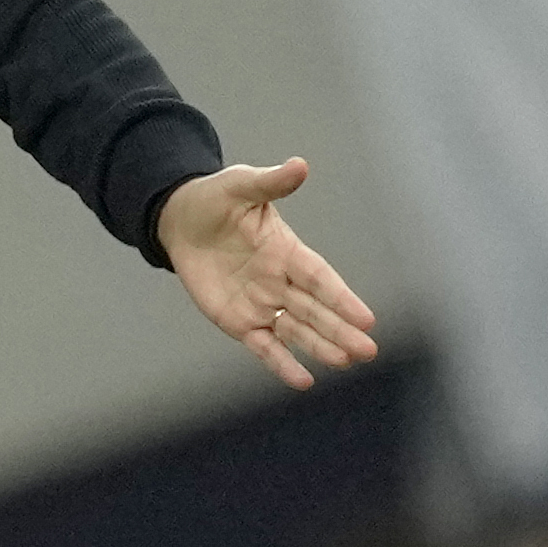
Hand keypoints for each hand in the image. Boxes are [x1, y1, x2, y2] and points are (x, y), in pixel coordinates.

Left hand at [158, 158, 377, 389]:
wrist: (180, 221)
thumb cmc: (216, 200)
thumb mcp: (240, 186)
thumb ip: (270, 182)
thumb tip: (299, 165)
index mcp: (286, 251)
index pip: (318, 278)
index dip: (340, 297)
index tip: (366, 318)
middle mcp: (280, 281)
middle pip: (314, 310)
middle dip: (339, 330)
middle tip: (367, 351)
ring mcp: (261, 303)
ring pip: (295, 330)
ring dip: (319, 346)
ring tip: (344, 362)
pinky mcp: (239, 321)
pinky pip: (263, 345)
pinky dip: (281, 362)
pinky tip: (303, 381)